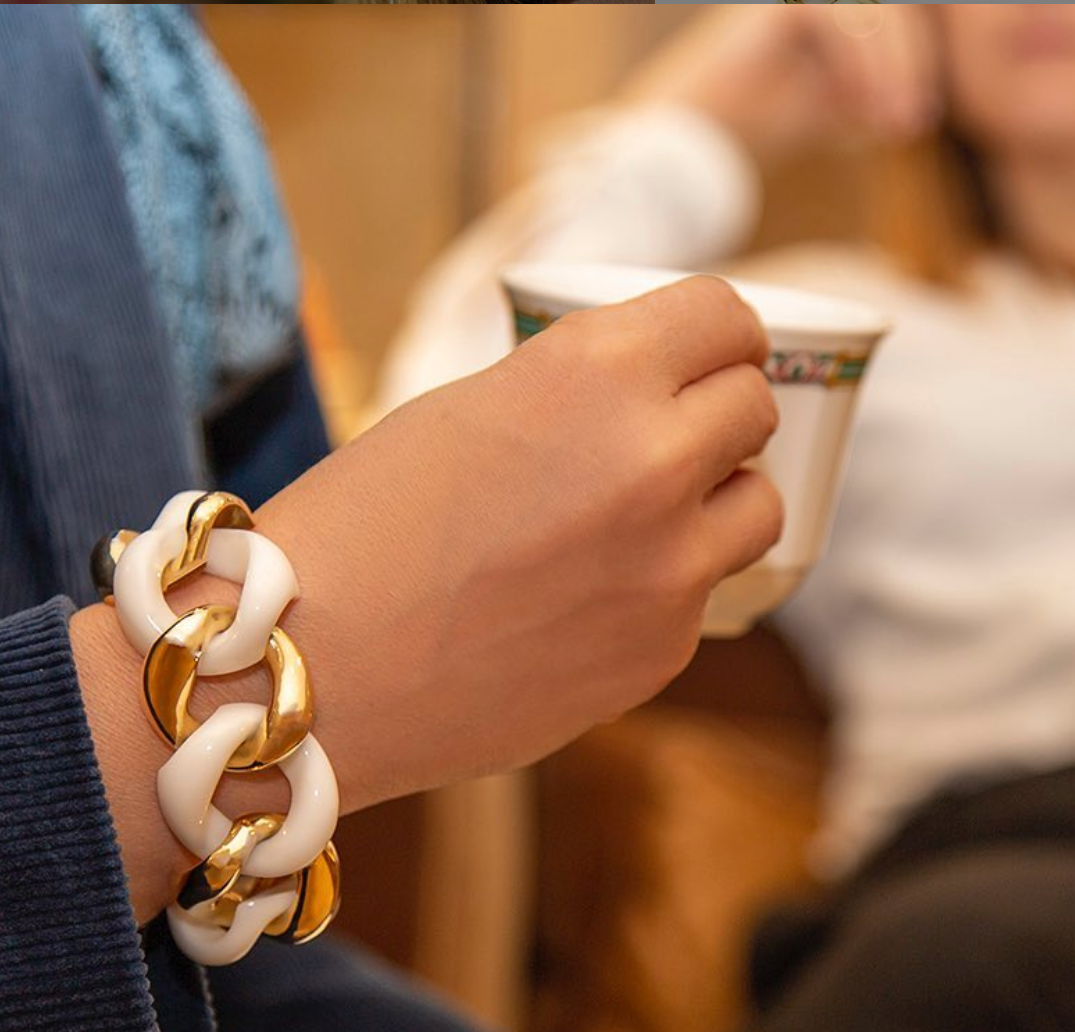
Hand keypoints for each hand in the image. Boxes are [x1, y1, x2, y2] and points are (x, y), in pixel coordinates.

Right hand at [74, 276, 781, 918]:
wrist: (315, 668)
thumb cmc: (363, 525)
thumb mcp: (470, 408)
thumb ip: (577, 395)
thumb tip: (650, 403)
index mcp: (598, 369)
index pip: (728, 320)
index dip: (721, 336)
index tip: (711, 355)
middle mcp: (655, 459)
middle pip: (754, 408)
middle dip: (722, 414)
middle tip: (680, 435)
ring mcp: (671, 567)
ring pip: (759, 508)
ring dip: (721, 501)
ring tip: (657, 518)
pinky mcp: (664, 651)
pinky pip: (702, 595)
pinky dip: (666, 587)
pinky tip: (591, 600)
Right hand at [622, 6, 938, 170]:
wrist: (693, 141)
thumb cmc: (754, 126)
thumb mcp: (827, 108)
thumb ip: (866, 92)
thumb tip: (922, 100)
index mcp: (824, 11)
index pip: (891, 21)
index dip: (914, 64)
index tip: (917, 118)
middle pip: (891, 11)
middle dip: (910, 67)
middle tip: (913, 122)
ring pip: (875, 10)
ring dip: (893, 69)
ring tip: (893, 121)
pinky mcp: (782, 2)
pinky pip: (841, 19)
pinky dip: (861, 66)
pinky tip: (864, 107)